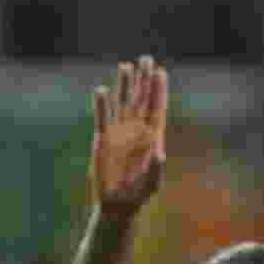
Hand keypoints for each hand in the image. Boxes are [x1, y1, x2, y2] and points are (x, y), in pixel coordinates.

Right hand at [90, 55, 168, 214]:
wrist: (118, 205)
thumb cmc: (138, 196)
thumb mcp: (151, 185)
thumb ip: (155, 170)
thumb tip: (160, 156)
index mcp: (151, 139)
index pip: (156, 110)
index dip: (158, 91)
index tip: (161, 72)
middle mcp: (136, 131)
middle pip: (140, 100)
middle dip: (143, 81)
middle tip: (146, 59)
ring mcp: (119, 133)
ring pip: (122, 104)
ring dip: (124, 86)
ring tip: (126, 67)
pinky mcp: (103, 139)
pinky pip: (102, 118)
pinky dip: (102, 105)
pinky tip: (102, 91)